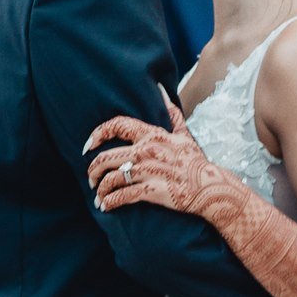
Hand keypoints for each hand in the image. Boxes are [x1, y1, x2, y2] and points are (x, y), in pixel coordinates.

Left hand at [86, 108, 224, 217]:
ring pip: (111, 179)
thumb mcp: (183, 133)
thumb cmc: (194, 161)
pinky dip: (110, 202)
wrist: (208, 187)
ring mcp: (148, 171)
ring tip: (98, 197)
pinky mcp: (151, 191)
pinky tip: (106, 206)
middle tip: (90, 178)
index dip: (98, 133)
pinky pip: (122, 197)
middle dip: (93, 169)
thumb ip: (171, 112)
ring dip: (100, 190)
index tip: (87, 145)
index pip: (118, 125)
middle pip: (107, 157)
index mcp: (152, 134)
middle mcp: (147, 150)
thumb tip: (161, 89)